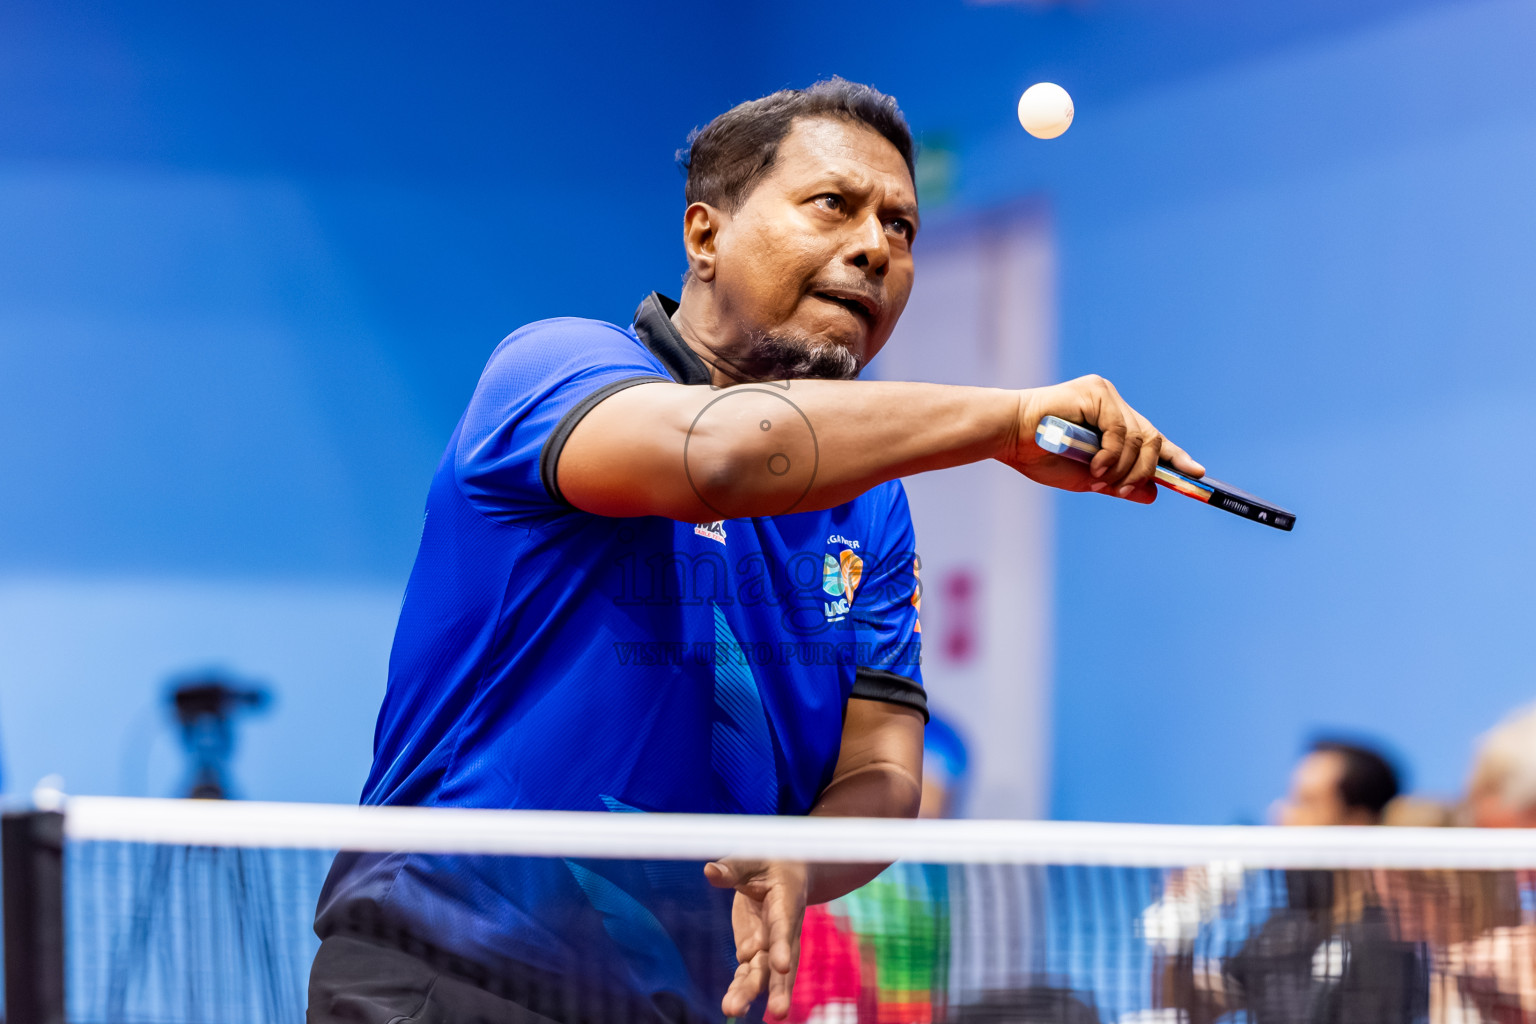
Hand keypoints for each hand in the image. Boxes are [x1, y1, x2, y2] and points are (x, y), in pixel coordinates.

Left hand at [704, 858, 808, 1020]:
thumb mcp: (752, 859)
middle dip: (777, 987)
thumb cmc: (769, 860)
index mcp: (786, 904)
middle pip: (780, 962)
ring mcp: (769, 944)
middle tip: (778, 1012)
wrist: (785, 871)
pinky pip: (747, 973)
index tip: (781, 966)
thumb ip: (732, 868)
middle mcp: (782, 930)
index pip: (784, 928)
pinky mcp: (754, 951)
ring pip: (762, 973)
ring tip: (732, 1009)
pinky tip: (731, 1006)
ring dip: (750, 992)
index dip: (782, 946)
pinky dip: (740, 988)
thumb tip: (709, 871)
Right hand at [1007, 375, 1204, 502]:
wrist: (1007, 437)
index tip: (1196, 473)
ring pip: (1138, 437)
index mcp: (1111, 423)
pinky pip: (1119, 429)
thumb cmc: (1038, 456)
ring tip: (1099, 478)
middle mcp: (1113, 405)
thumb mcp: (1086, 478)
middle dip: (1145, 470)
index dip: (1174, 456)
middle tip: (1126, 490)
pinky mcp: (1096, 392)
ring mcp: (1106, 396)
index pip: (1151, 439)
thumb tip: (1153, 493)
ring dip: (1124, 466)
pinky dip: (1111, 453)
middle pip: (1151, 439)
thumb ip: (1118, 484)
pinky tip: (1095, 466)